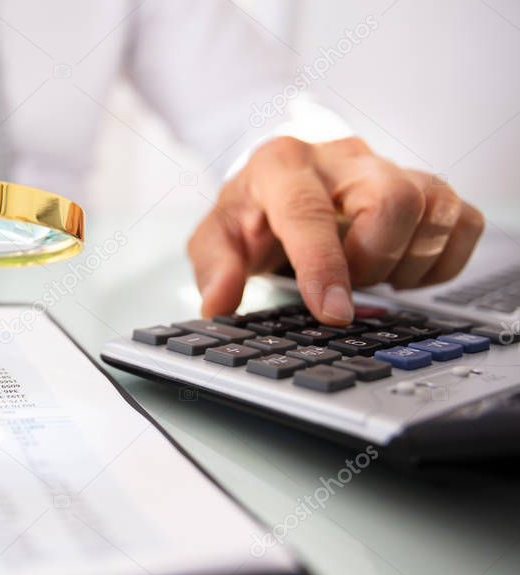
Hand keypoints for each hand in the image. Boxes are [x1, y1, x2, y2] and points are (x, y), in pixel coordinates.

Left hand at [187, 136, 483, 325]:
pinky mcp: (425, 187)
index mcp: (282, 165)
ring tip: (369, 276)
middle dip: (373, 259)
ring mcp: (390, 167)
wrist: (280, 184)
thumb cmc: (252, 212)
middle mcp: (342, 158)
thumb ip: (214, 267)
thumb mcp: (217, 236)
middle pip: (393, 198)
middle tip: (347, 282)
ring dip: (406, 262)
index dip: (324, 265)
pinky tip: (402, 273)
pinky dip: (440, 261)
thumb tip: (219, 303)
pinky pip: (462, 220)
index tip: (333, 312)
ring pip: (434, 208)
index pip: (310, 211)